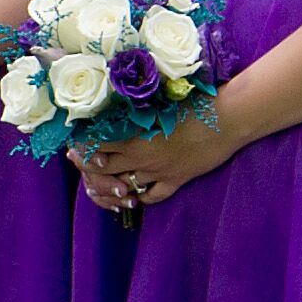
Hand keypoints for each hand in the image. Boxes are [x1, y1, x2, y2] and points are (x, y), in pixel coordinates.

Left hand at [70, 101, 237, 210]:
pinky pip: (153, 196)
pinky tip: (135, 195)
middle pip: (103, 170)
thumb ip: (135, 110)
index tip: (74, 144)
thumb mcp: (158, 104)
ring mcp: (159, 173)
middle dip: (88, 168)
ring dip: (110, 187)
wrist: (227, 120)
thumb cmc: (194, 104)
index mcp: (134, 137)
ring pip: (124, 188)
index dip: (82, 147)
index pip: (96, 147)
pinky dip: (141, 197)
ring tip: (102, 183)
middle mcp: (142, 159)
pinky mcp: (178, 180)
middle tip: (80, 163)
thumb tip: (115, 106)